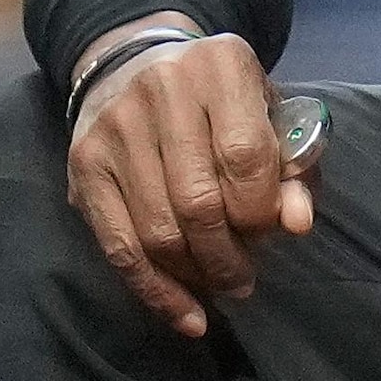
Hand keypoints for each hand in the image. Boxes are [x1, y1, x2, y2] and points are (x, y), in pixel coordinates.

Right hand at [64, 17, 313, 337]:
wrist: (135, 65)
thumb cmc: (222, 102)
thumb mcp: (271, 118)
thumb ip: (296, 169)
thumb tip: (297, 224)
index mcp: (221, 65)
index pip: (245, 157)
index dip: (261, 211)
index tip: (270, 234)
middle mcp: (162, 87)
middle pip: (197, 203)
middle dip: (227, 257)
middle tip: (245, 279)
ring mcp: (115, 127)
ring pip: (157, 232)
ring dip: (195, 276)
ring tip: (220, 285)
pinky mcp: (83, 163)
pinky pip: (119, 247)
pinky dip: (156, 292)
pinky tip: (187, 316)